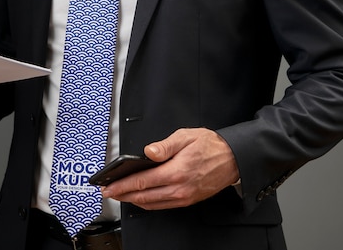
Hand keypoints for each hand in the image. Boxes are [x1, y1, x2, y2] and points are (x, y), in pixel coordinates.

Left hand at [101, 128, 238, 209]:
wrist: (233, 159)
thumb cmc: (211, 145)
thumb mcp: (186, 136)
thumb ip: (165, 145)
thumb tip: (148, 152)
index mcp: (176, 171)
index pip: (142, 181)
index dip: (122, 185)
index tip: (109, 186)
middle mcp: (179, 188)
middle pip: (143, 196)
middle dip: (123, 195)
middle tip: (109, 192)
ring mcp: (184, 197)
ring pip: (152, 204)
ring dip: (133, 201)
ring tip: (120, 195)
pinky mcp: (188, 200)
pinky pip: (163, 205)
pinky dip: (148, 203)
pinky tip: (141, 198)